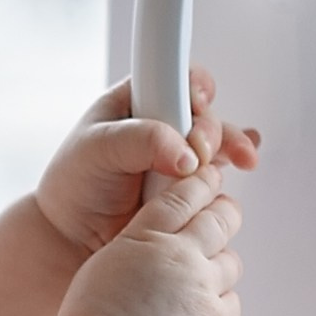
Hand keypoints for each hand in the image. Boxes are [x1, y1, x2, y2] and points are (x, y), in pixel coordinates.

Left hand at [35, 67, 260, 260]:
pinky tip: (243, 161)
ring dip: (230, 145)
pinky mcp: (188, 184)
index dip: (192, 87)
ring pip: (217, 138)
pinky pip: (220, 166)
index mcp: (135, 100)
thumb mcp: (97, 149)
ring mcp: (177, 153)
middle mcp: (161, 123)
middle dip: (209, 129)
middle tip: (198, 152)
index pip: (174, 77)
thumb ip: (142, 141)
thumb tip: (186, 153)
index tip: (197, 102)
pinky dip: (234, 162)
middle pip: (203, 111)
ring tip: (231, 160)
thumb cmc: (74, 186)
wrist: (72, 238)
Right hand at [57, 163, 243, 315]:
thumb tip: (160, 239)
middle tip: (223, 215)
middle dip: (225, 213)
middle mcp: (179, 255)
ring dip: (220, 263)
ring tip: (203, 275)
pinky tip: (202, 307)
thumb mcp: (105, 264)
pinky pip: (232, 299)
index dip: (202, 183)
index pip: (183, 195)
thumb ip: (137, 245)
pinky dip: (221, 301)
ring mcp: (201, 286)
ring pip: (231, 260)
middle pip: (220, 219)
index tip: (208, 178)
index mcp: (145, 236)